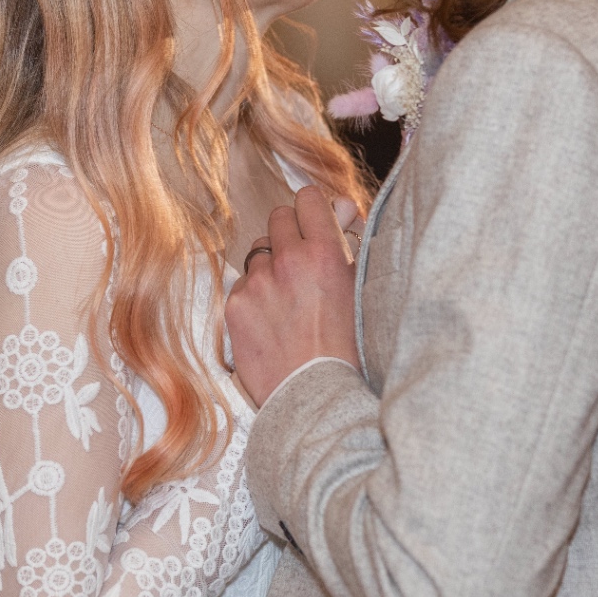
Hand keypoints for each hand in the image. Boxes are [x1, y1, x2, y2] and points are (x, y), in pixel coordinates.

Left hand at [225, 186, 360, 407]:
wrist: (317, 398)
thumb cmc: (350, 348)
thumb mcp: (362, 289)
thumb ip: (351, 241)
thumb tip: (341, 204)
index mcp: (324, 253)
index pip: (308, 199)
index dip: (314, 211)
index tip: (318, 226)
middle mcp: (287, 261)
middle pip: (279, 216)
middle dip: (292, 233)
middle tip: (304, 261)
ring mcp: (257, 283)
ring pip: (259, 250)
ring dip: (272, 264)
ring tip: (290, 298)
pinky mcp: (235, 306)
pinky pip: (243, 283)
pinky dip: (256, 295)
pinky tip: (273, 320)